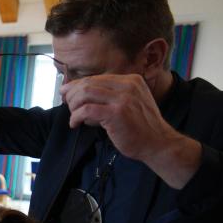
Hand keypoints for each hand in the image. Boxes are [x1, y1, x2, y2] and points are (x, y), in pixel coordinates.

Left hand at [60, 74, 200, 187]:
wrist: (158, 143)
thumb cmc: (140, 127)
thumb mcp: (129, 103)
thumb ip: (110, 96)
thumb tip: (79, 94)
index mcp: (131, 80)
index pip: (96, 78)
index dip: (77, 85)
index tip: (66, 93)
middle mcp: (128, 85)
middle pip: (88, 84)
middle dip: (71, 94)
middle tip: (65, 104)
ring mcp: (123, 98)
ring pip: (85, 94)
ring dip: (73, 105)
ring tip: (74, 116)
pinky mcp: (116, 113)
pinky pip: (86, 110)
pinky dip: (76, 117)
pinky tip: (75, 124)